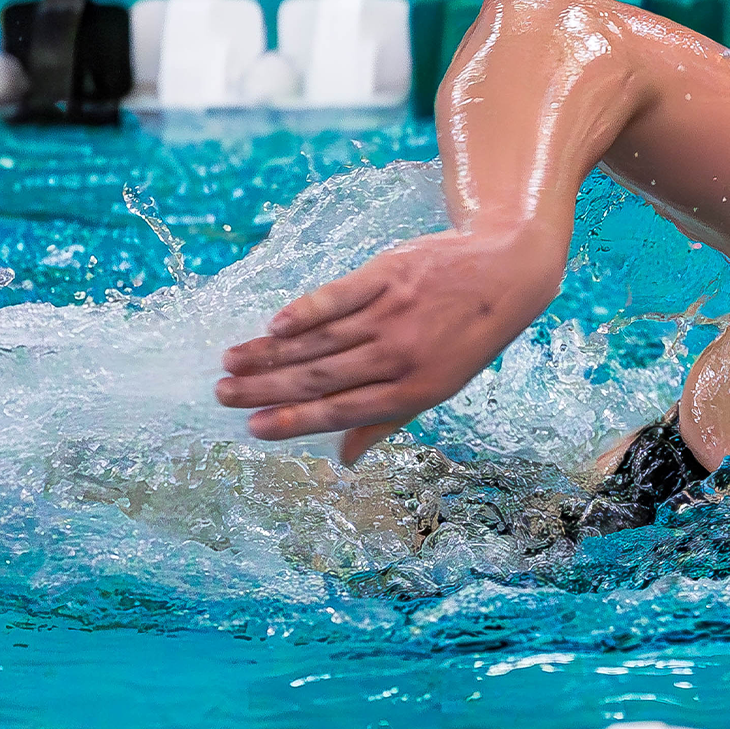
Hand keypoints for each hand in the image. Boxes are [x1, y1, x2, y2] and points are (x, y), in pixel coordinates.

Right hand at [217, 226, 564, 464]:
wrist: (507, 269)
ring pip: (321, 340)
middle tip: (222, 395)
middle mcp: (401, 355)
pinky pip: (338, 297)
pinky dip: (305, 311)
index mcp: (415, 389)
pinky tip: (273, 325)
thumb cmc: (468, 334)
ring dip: (271, 354)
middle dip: (267, 389)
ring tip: (230, 363)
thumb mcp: (440, 384)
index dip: (295, 421)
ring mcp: (394, 313)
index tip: (253, 428)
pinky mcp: (388, 274)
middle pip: (323, 377)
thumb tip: (343, 459)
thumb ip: (386, 420)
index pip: (343, 411)